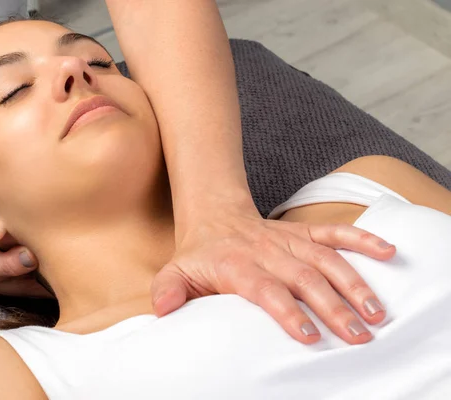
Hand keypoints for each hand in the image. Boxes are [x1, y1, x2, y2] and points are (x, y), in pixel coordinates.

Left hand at [151, 200, 394, 344]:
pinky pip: (334, 231)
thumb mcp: (175, 271)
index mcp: (235, 264)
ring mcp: (287, 239)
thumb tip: (164, 311)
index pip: (264, 288)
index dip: (286, 310)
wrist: (214, 216)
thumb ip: (168, 290)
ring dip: (353, 282)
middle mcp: (266, 251)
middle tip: (358, 334)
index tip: (308, 336)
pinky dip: (361, 239)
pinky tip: (387, 252)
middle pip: (303, 277)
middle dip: (332, 306)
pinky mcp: (302, 231)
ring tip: (376, 310)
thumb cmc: (198, 254)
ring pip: (325, 258)